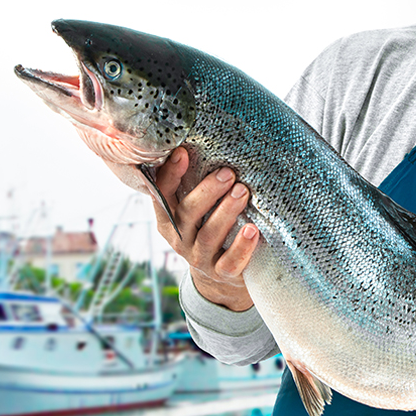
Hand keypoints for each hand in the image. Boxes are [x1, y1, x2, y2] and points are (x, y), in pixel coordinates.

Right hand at [151, 147, 259, 310]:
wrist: (220, 277)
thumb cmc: (210, 228)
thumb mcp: (197, 209)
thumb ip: (195, 184)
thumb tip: (210, 138)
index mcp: (169, 218)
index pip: (163, 193)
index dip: (170, 174)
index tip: (182, 152)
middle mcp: (180, 238)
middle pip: (188, 213)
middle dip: (207, 192)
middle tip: (228, 173)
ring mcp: (199, 258)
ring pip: (208, 235)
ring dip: (226, 212)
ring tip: (243, 192)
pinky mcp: (221, 274)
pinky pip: (230, 262)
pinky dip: (242, 247)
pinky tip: (253, 230)